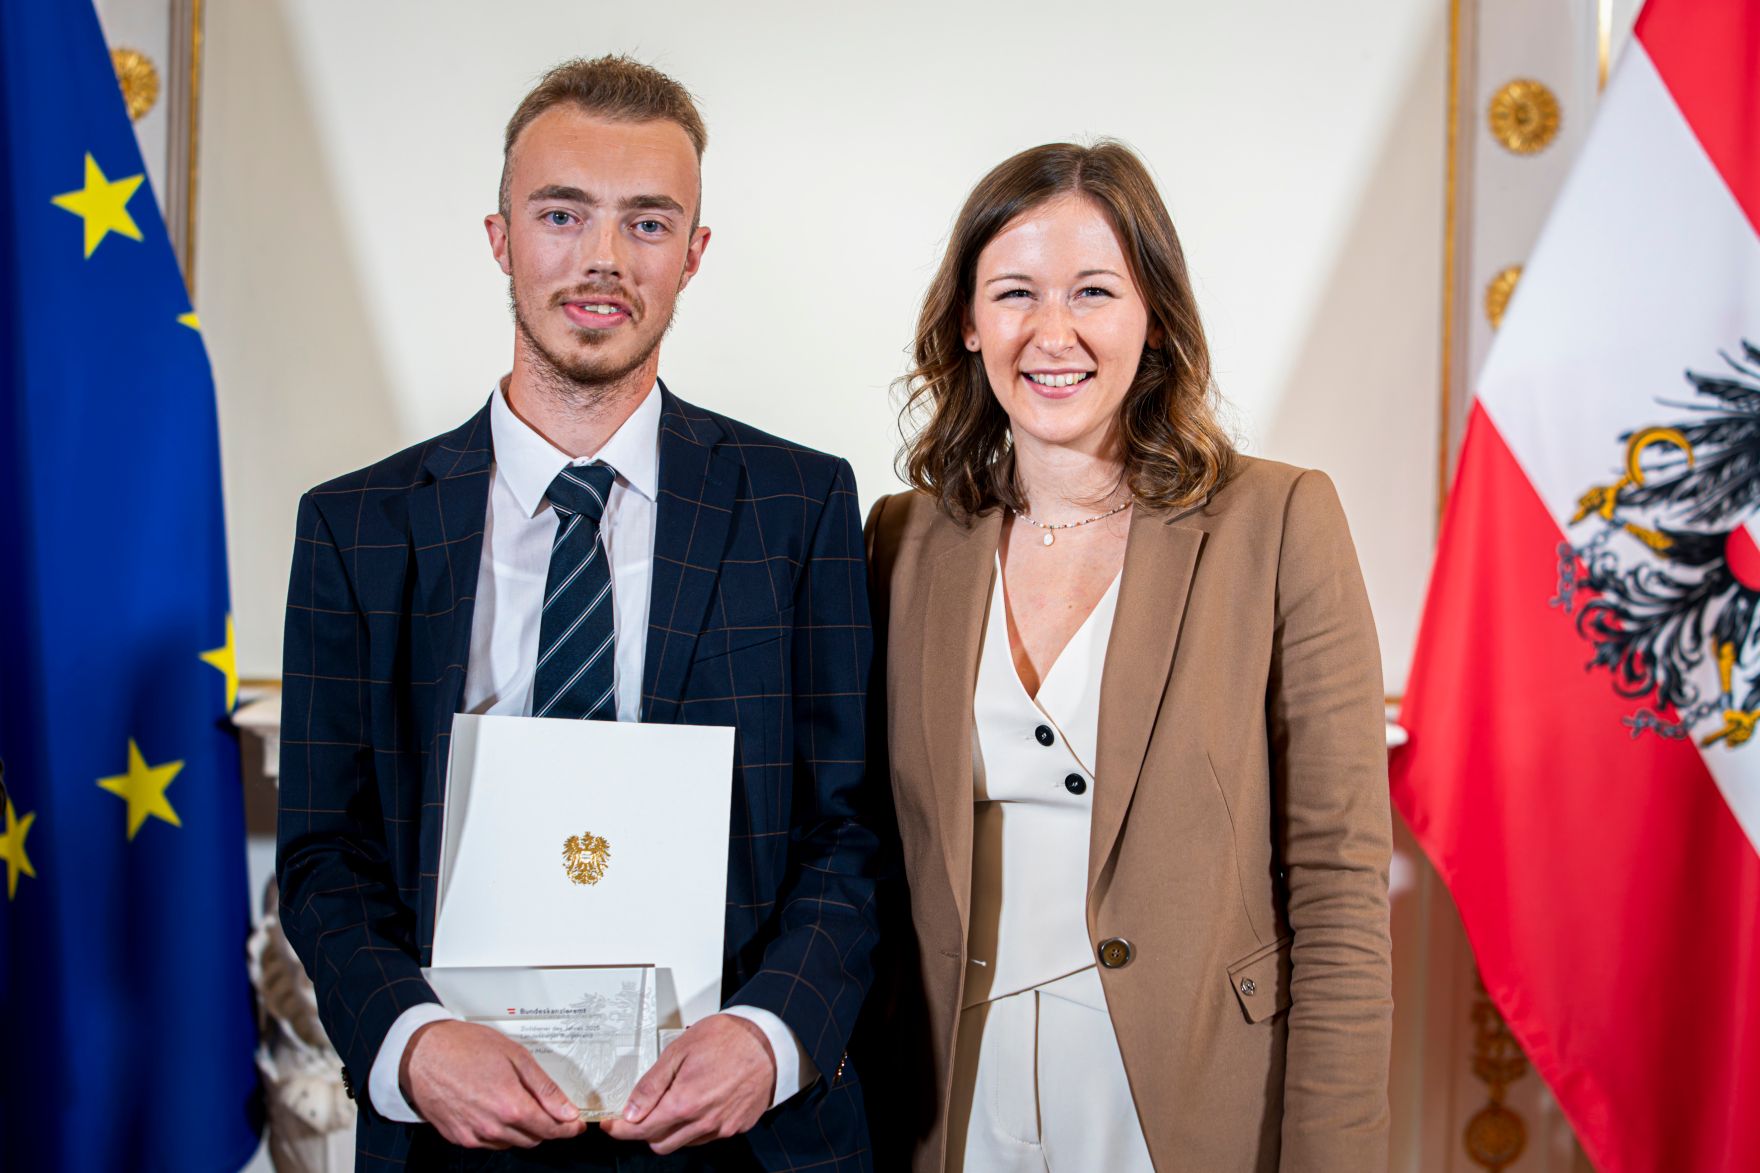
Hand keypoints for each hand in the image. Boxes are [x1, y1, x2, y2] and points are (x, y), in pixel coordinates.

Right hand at [401, 1019, 585, 1148]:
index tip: (575, 1124)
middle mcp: (492, 1126)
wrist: (422, 1052)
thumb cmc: (464, 1047)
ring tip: (515, 1100)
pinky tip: (495, 1108)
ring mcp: (474, 1134)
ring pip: (512, 1143)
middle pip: (533, 1139)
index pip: (551, 1129)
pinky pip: (489, 1142)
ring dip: (522, 1129)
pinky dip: (500, 1131)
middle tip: (547, 1106)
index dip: (568, 1128)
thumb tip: (566, 1109)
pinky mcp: (459, 1137)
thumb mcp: (515, 1056)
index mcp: (510, 1105)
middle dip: (546, 1125)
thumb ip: (544, 1087)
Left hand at [599, 1013, 775, 1152]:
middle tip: (644, 1109)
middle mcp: (703, 1122)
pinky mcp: (737, 1127)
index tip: (612, 1125)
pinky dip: (696, 1125)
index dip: (620, 1130)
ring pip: (684, 1142)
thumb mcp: (679, 1050)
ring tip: (677, 1099)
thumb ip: (652, 1084)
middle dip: (646, 1130)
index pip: (641, 1130)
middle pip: (660, 1143)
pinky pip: (707, 1136)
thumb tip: (630, 1111)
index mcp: (685, 1102)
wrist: (769, 1040)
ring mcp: (722, 1127)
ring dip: (672, 1129)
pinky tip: (701, 1101)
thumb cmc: (728, 1038)